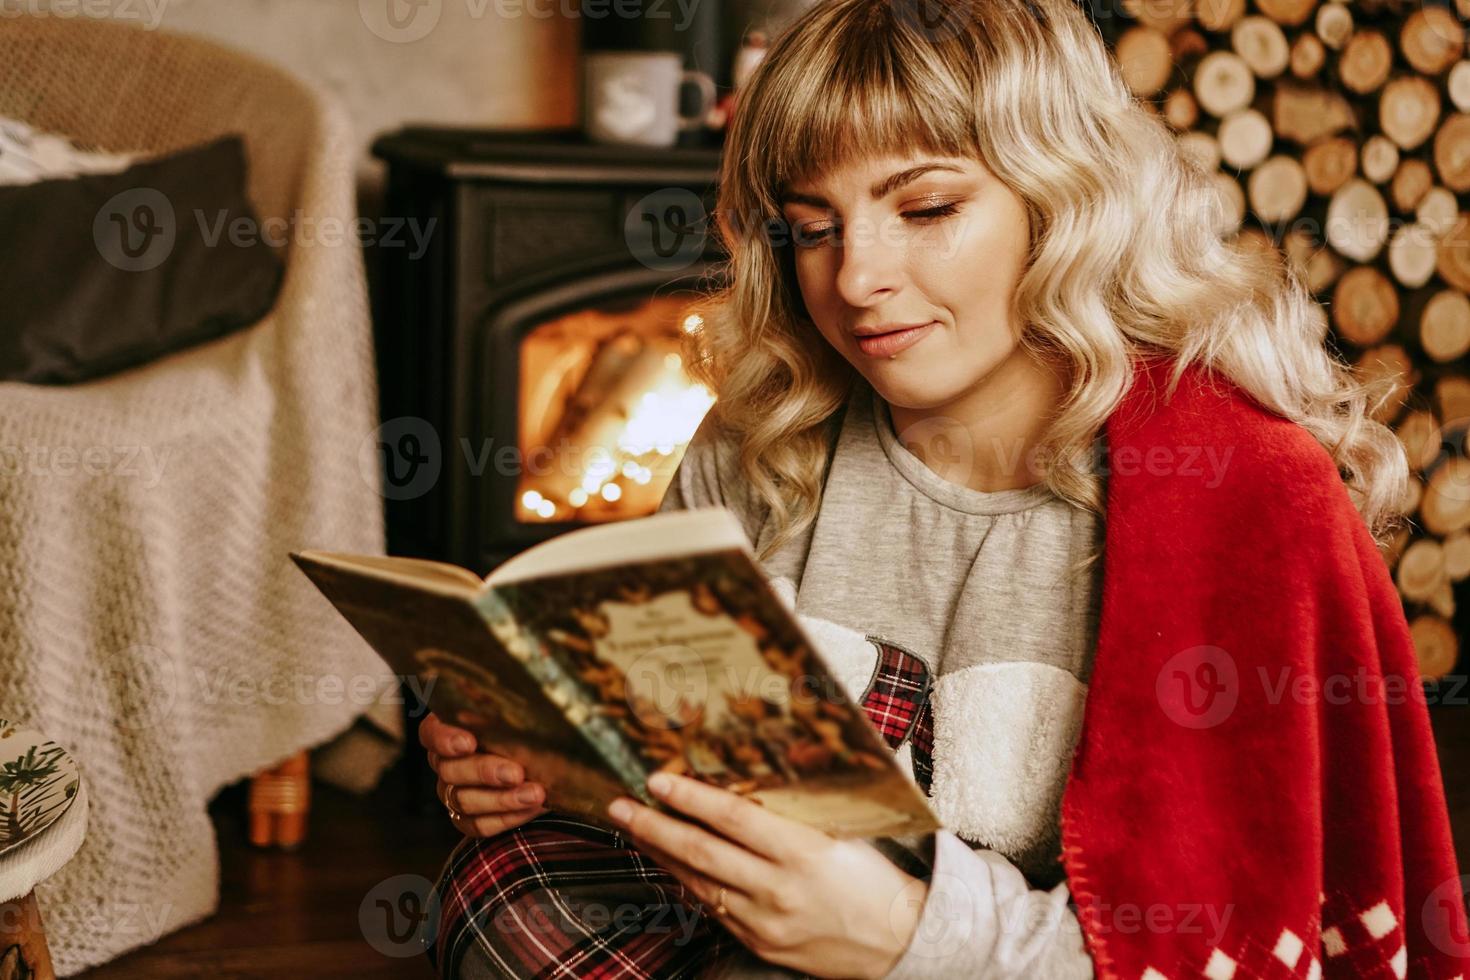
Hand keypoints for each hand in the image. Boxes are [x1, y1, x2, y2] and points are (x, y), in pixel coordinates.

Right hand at [419, 711, 546, 835]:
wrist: (547, 761)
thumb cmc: (528, 730)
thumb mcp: (519, 715)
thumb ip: (507, 713)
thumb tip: (513, 714)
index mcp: (449, 730)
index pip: (432, 733)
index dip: (445, 739)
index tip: (469, 742)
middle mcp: (445, 762)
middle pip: (450, 770)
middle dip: (485, 772)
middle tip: (516, 772)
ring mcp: (452, 793)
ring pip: (465, 800)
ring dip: (503, 799)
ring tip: (535, 793)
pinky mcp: (467, 819)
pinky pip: (479, 825)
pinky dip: (507, 818)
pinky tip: (530, 808)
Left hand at [606, 772, 926, 979]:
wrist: (898, 941)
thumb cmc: (872, 878)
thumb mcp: (841, 833)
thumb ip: (796, 811)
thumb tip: (750, 776)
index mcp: (802, 853)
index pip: (733, 818)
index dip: (691, 797)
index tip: (659, 780)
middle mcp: (778, 888)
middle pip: (702, 852)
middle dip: (655, 827)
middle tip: (622, 806)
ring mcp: (764, 922)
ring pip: (698, 883)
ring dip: (662, 855)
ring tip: (635, 829)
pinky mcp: (759, 944)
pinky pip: (713, 909)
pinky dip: (688, 884)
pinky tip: (672, 865)